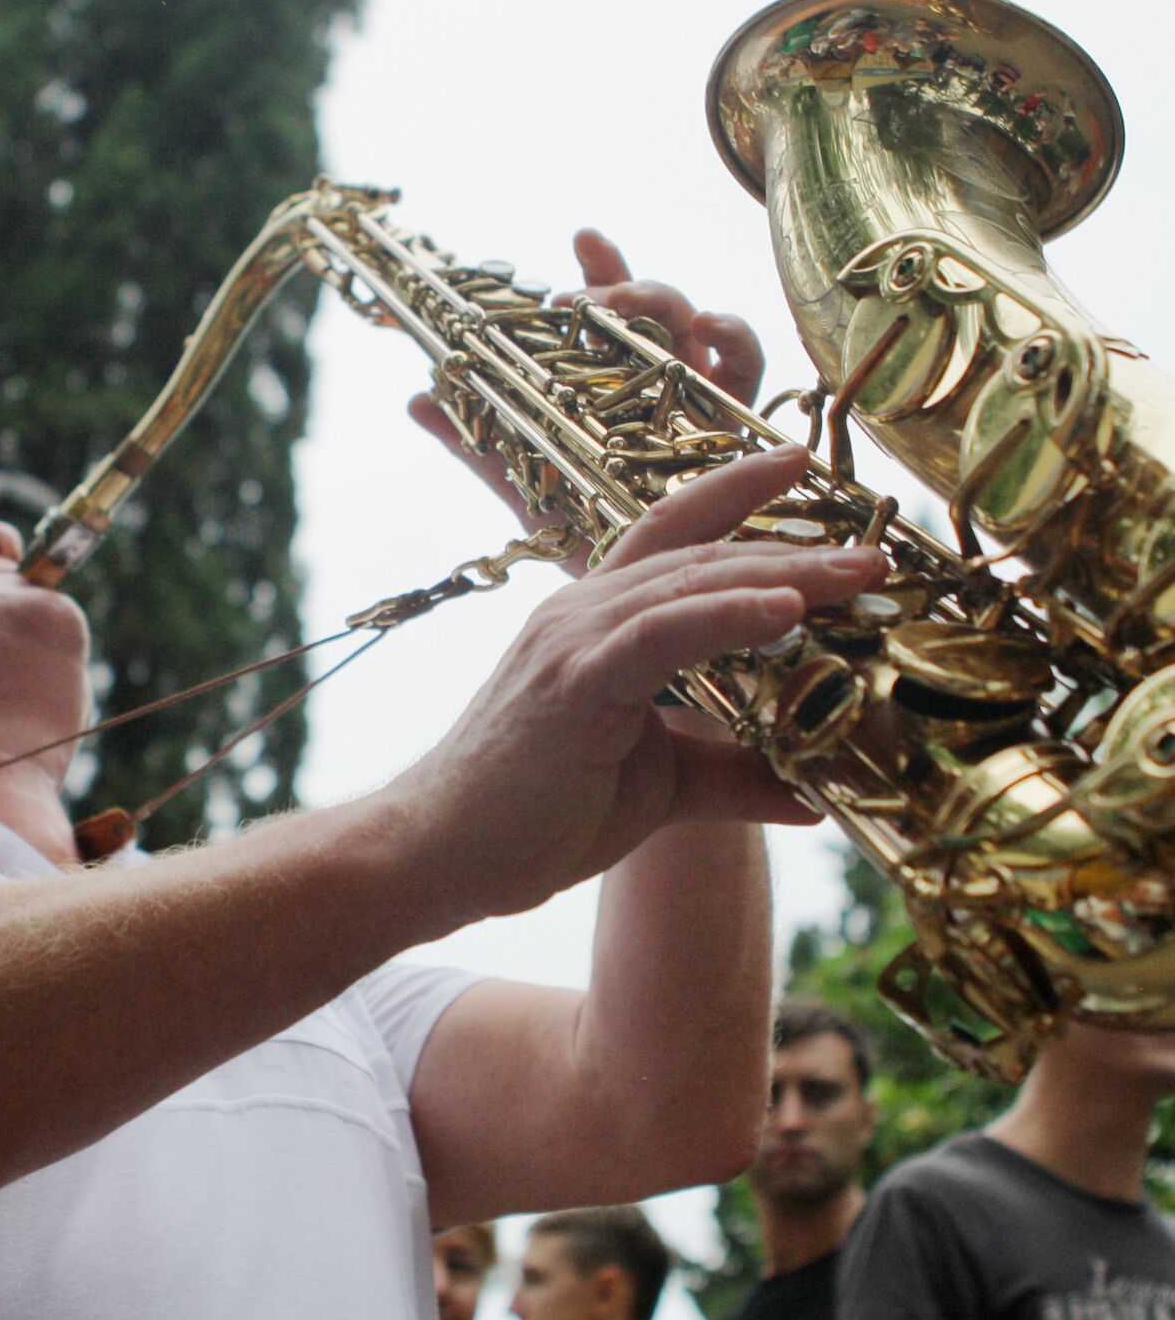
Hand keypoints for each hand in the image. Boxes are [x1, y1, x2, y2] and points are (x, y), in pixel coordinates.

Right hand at [382, 444, 884, 919]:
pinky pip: (662, 633)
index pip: (674, 538)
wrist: (440, 854)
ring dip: (782, 570)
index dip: (736, 495)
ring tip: (860, 571)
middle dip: (794, 543)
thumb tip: (816, 793)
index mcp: (597, 623)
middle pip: (700, 554)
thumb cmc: (534, 814)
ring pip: (689, 581)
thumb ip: (733, 774)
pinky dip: (727, 613)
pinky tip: (787, 607)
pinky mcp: (572, 680)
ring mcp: (573, 638)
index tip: (802, 464)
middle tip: (879, 548)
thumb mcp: (658, 785)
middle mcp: (582, 611)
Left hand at [408, 228, 767, 555]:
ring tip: (621, 304)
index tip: (581, 237)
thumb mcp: (525, 486)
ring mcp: (702, 399)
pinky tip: (708, 328)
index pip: (610, 314)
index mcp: (616, 384)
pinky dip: (734, 338)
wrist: (630, 607)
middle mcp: (662, 383)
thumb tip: (417, 398)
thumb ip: (475, 443)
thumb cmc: (583, 542)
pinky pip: (750, 370)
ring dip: (660, 300)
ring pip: (693, 324)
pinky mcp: (739, 425)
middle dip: (620, 286)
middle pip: (653, 310)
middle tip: (577, 300)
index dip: (601, 271)